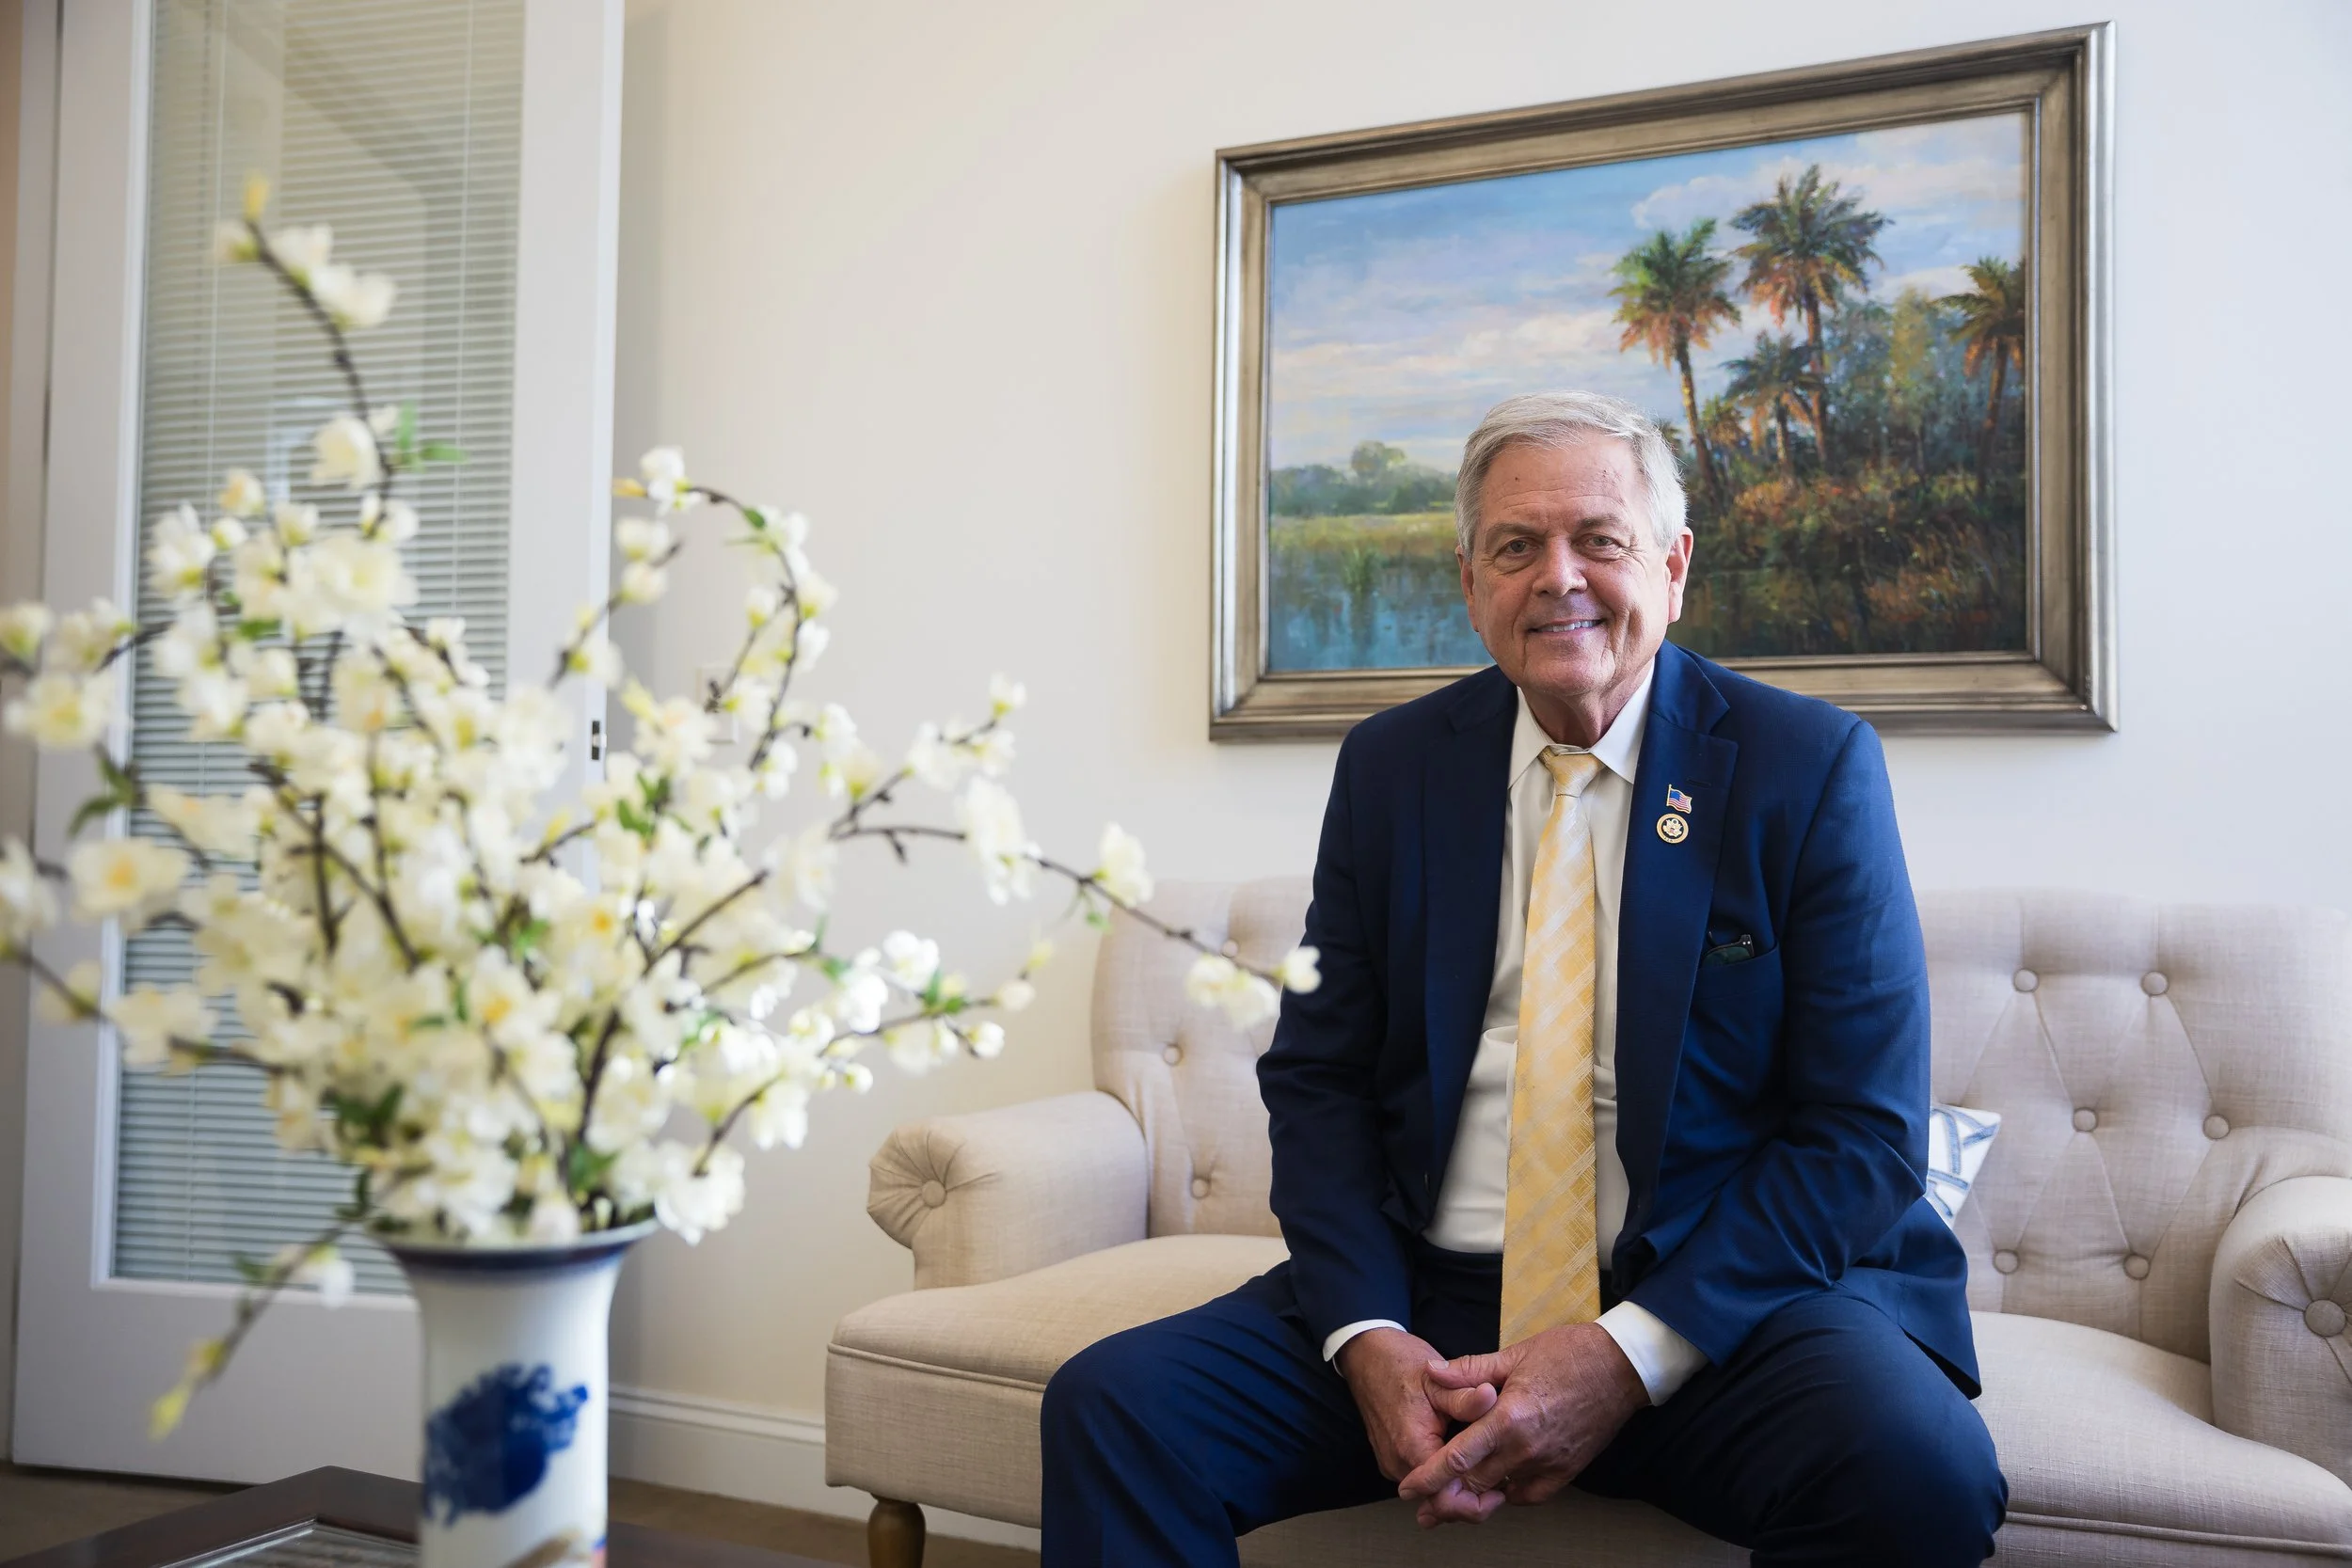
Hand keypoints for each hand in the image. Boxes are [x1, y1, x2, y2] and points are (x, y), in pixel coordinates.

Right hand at [1333, 1327, 1497, 1504]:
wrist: (1366, 1355)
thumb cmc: (1401, 1364)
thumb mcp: (1437, 1379)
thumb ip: (1465, 1397)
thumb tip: (1492, 1396)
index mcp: (1411, 1447)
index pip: (1444, 1499)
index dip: (1474, 1504)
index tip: (1500, 1492)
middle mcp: (1397, 1464)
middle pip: (1437, 1502)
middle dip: (1469, 1500)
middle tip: (1500, 1486)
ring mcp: (1391, 1463)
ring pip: (1428, 1494)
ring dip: (1456, 1489)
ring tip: (1485, 1473)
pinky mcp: (1391, 1459)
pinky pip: (1420, 1479)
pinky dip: (1442, 1479)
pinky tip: (1463, 1463)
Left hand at [1396, 1321, 1648, 1527]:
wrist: (1621, 1368)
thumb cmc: (1567, 1355)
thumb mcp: (1514, 1354)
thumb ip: (1469, 1370)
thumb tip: (1431, 1373)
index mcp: (1509, 1419)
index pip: (1458, 1458)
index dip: (1428, 1478)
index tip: (1406, 1490)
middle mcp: (1526, 1449)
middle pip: (1474, 1484)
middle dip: (1445, 1494)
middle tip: (1423, 1500)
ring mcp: (1548, 1464)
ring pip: (1499, 1492)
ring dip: (1474, 1495)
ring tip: (1452, 1499)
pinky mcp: (1567, 1472)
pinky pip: (1528, 1494)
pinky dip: (1509, 1491)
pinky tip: (1497, 1484)